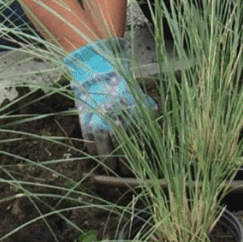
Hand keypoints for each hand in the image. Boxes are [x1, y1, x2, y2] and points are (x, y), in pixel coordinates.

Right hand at [64, 38, 155, 159]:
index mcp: (132, 110)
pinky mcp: (84, 116)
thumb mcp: (138, 96)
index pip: (138, 139)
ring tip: (110, 168)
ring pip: (103, 144)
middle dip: (124, 160)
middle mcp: (116, 114)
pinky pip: (87, 138)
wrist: (97, 69)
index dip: (139, 154)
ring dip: (107, 158)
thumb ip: (147, 111)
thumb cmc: (122, 85)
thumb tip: (158, 130)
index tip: (142, 165)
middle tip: (126, 172)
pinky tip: (95, 153)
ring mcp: (98, 116)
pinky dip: (91, 147)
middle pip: (121, 145)